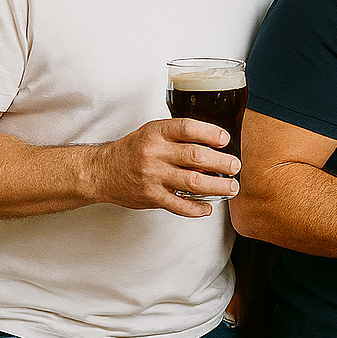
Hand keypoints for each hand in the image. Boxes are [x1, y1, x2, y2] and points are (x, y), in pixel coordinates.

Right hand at [88, 118, 239, 217]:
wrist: (101, 171)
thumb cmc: (133, 150)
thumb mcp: (152, 132)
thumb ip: (178, 135)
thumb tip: (215, 141)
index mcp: (156, 133)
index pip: (187, 128)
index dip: (210, 133)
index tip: (226, 140)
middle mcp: (154, 153)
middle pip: (195, 156)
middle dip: (221, 163)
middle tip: (235, 166)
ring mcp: (153, 176)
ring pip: (192, 182)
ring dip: (217, 186)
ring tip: (232, 187)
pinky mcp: (151, 197)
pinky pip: (179, 205)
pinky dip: (197, 209)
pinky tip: (208, 208)